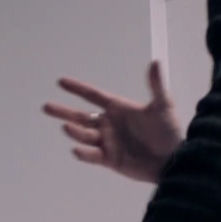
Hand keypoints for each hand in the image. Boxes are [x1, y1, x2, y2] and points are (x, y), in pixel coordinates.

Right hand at [44, 61, 183, 182]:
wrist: (174, 159)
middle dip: (64, 111)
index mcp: (118, 108)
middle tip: (46, 107)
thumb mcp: (164, 106)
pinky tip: (76, 149)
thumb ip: (156, 86)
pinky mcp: (110, 159)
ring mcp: (108, 142)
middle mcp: (109, 123)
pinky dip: (84, 153)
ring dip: (74, 131)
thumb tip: (155, 62)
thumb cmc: (170, 131)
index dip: (78, 89)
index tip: (61, 82)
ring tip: (66, 126)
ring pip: (84, 135)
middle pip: (81, 116)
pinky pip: (92, 155)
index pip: (93, 96)